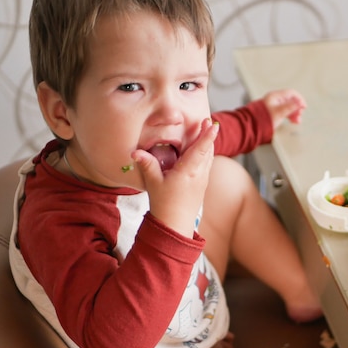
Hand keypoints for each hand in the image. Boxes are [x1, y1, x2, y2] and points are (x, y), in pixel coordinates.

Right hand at [131, 118, 218, 236]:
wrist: (175, 225)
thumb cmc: (164, 205)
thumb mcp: (153, 183)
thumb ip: (147, 165)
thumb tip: (135, 152)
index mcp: (188, 171)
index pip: (200, 149)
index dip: (207, 136)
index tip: (212, 124)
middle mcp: (199, 175)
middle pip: (208, 151)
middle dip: (209, 136)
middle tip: (209, 122)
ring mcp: (202, 180)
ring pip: (209, 158)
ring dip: (209, 145)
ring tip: (208, 132)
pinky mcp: (202, 185)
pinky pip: (207, 165)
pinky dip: (206, 155)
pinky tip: (203, 151)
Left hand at [262, 89, 306, 128]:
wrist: (253, 127)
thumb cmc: (263, 119)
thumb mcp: (279, 112)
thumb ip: (290, 107)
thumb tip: (300, 102)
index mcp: (275, 96)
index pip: (291, 93)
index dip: (299, 99)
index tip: (304, 106)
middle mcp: (275, 100)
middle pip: (290, 100)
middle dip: (297, 108)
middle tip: (300, 115)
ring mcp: (274, 106)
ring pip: (288, 107)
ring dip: (294, 113)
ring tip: (297, 121)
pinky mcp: (274, 113)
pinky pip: (284, 112)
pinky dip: (290, 116)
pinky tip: (293, 121)